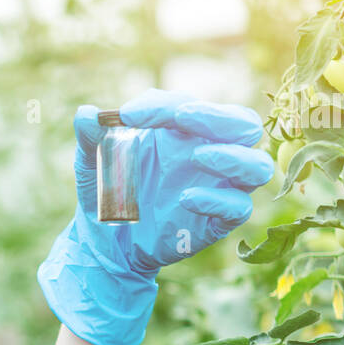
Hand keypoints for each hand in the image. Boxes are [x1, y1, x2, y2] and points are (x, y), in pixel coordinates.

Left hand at [37, 88, 274, 344]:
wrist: (104, 240)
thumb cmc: (106, 191)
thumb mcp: (92, 162)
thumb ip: (91, 136)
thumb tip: (85, 113)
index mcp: (183, 131)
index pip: (192, 104)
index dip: (163, 105)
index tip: (127, 116)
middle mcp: (208, 153)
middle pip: (245, 125)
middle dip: (218, 116)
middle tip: (182, 117)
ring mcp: (216, 188)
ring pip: (258, 166)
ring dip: (234, 156)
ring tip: (198, 156)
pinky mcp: (216, 222)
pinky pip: (238, 208)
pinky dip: (217, 200)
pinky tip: (184, 199)